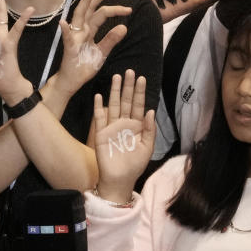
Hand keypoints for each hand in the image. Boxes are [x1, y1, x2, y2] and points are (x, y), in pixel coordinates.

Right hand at [54, 0, 130, 96]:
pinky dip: (65, 30)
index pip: (102, 14)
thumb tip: (124, 26)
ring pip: (80, 16)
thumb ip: (111, 39)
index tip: (129, 9)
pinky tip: (63, 23)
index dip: (115, 9)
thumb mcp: (102, 52)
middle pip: (90, 9)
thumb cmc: (84, 66)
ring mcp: (74, 37)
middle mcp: (81, 30)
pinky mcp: (69, 48)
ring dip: (85, 3)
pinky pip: (67, 38)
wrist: (72, 81)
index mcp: (90, 30)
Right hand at [93, 70, 154, 203]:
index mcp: (137, 126)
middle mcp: (124, 123)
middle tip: (129, 71)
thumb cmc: (135, 165)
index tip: (141, 78)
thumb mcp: (147, 148)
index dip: (140, 92)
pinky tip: (99, 96)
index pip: (139, 105)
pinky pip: (99, 118)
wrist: (120, 179)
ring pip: (114, 105)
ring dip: (114, 92)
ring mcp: (111, 127)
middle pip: (126, 101)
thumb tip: (151, 111)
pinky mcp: (100, 133)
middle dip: (128, 86)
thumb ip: (150, 130)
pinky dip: (99, 107)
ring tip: (116, 77)